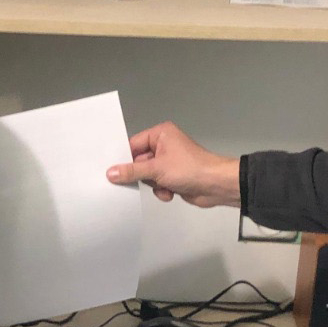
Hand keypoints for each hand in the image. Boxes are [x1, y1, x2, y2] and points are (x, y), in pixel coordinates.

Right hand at [106, 122, 239, 206]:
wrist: (216, 185)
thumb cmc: (191, 168)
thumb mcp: (157, 169)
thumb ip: (132, 171)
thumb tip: (111, 173)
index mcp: (160, 134)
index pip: (133, 145)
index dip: (124, 159)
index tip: (113, 171)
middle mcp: (164, 145)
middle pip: (139, 162)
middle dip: (142, 175)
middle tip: (143, 180)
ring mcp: (168, 162)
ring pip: (147, 175)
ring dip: (154, 184)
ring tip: (164, 186)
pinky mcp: (173, 176)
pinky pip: (157, 184)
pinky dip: (162, 190)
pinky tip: (170, 192)